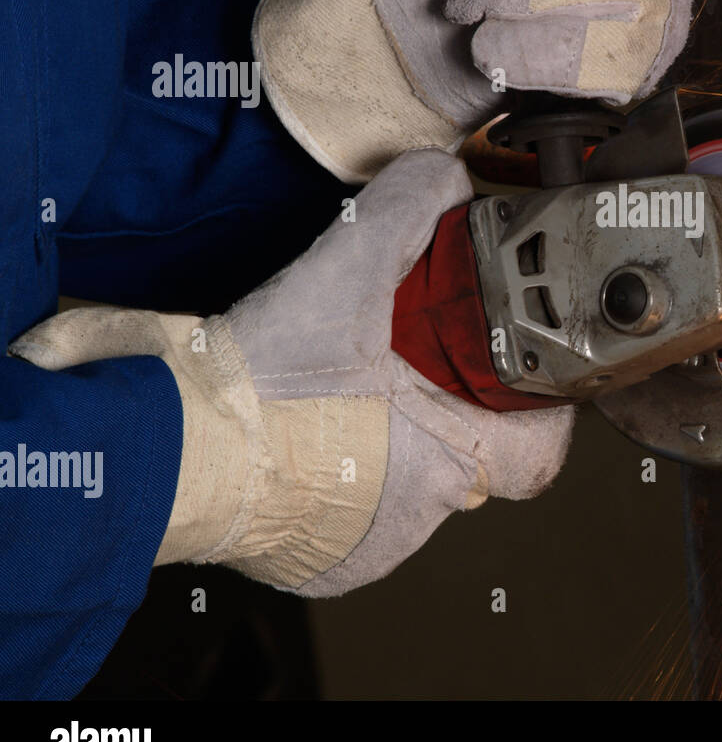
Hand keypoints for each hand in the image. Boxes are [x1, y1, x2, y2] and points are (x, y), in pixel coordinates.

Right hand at [11, 149, 573, 594]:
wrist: (162, 448)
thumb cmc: (255, 383)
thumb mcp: (341, 273)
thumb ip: (404, 213)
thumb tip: (442, 175)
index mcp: (444, 463)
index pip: (539, 455)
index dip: (535, 411)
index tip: (516, 377)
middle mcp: (415, 519)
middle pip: (469, 463)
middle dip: (448, 412)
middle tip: (409, 371)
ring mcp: (367, 549)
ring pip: (411, 489)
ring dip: (392, 446)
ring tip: (346, 401)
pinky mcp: (321, 566)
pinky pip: (360, 520)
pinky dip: (347, 480)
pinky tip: (312, 440)